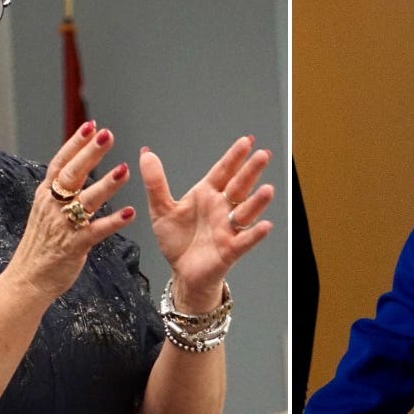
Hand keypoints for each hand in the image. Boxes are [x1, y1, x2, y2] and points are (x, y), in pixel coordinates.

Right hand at [6, 121, 136, 299]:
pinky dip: (113, 222)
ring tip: (124, 170)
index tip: (91, 126)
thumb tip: (74, 165)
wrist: (28, 278)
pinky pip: (96, 230)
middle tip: (107, 135)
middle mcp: (53, 206)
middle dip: (90, 153)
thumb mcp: (44, 210)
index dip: (75, 144)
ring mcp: (63, 225)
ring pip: (85, 200)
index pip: (60, 163)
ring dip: (105, 185)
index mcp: (46, 195)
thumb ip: (58, 190)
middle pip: (72, 175)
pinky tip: (129, 213)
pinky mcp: (75, 245)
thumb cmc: (40, 244)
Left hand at [139, 136, 274, 308]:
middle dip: (251, 171)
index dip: (235, 157)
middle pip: (239, 186)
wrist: (182, 272)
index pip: (223, 171)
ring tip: (267, 189)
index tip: (246, 141)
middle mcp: (222, 209)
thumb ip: (155, 182)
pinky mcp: (230, 249)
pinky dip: (255, 234)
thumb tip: (146, 154)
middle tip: (262, 154)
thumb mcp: (161, 209)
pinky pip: (245, 241)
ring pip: (246, 212)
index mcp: (207, 195)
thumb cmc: (178, 241)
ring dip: (257, 201)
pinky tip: (264, 226)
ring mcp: (228, 229)